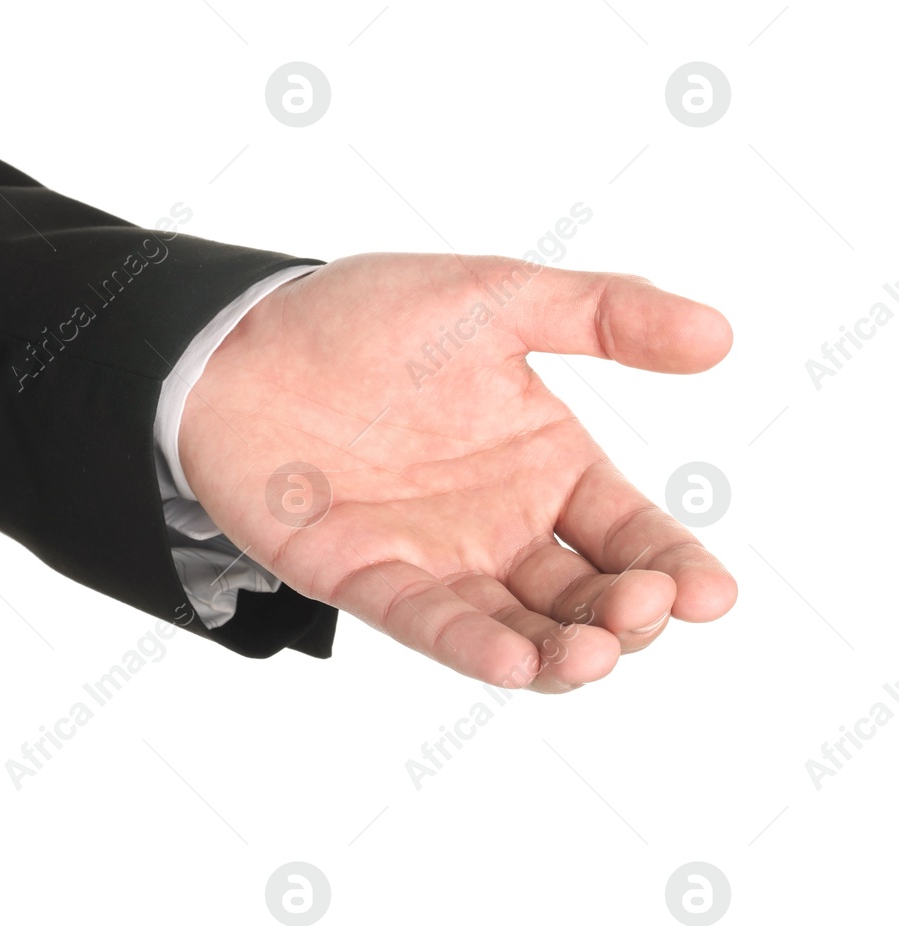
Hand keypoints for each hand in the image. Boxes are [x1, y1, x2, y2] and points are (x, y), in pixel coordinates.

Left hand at [178, 253, 737, 692]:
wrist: (239, 338)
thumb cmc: (363, 317)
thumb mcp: (492, 297)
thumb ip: (599, 313)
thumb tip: (719, 333)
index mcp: (545, 462)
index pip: (633, 532)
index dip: (676, 567)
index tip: (712, 594)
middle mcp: (501, 524)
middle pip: (587, 596)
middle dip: (627, 616)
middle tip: (642, 609)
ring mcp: (434, 557)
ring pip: (519, 629)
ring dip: (563, 653)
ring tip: (593, 653)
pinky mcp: (364, 576)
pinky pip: (427, 621)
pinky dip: (471, 644)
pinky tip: (511, 660)